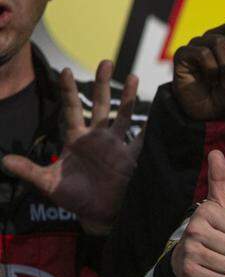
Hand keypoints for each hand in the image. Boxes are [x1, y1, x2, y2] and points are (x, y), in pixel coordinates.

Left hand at [1, 60, 139, 234]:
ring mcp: (116, 145)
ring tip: (131, 76)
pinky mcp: (131, 157)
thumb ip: (29, 170)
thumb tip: (4, 161)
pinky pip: (142, 139)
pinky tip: (158, 114)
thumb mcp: (49, 183)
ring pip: (122, 115)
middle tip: (105, 61)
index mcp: (77, 139)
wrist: (99, 214)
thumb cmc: (75, 198)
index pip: (72, 109)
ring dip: (127, 97)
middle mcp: (98, 137)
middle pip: (101, 104)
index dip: (68, 90)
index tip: (65, 70)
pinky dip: (150, 127)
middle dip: (102, 83)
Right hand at [171, 150, 224, 276]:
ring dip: (224, 264)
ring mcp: (189, 251)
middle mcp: (194, 229)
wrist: (183, 260)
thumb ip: (218, 179)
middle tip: (216, 245)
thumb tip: (216, 151)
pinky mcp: (188, 271)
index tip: (221, 230)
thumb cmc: (207, 229)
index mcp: (204, 212)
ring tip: (211, 256)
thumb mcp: (215, 205)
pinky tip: (205, 268)